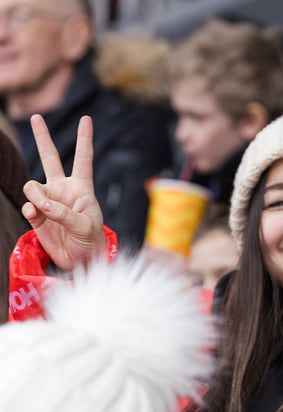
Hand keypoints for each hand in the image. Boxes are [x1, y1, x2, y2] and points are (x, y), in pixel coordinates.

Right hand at [21, 114, 105, 269]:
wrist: (80, 259)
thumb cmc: (91, 240)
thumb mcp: (86, 226)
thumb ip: (64, 213)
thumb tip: (42, 204)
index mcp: (82, 187)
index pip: (83, 158)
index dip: (84, 138)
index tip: (86, 119)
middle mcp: (63, 189)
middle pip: (50, 158)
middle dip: (42, 137)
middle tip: (36, 117)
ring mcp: (47, 200)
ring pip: (32, 185)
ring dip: (35, 195)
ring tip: (44, 208)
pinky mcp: (36, 214)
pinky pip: (27, 205)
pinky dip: (30, 210)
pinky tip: (35, 216)